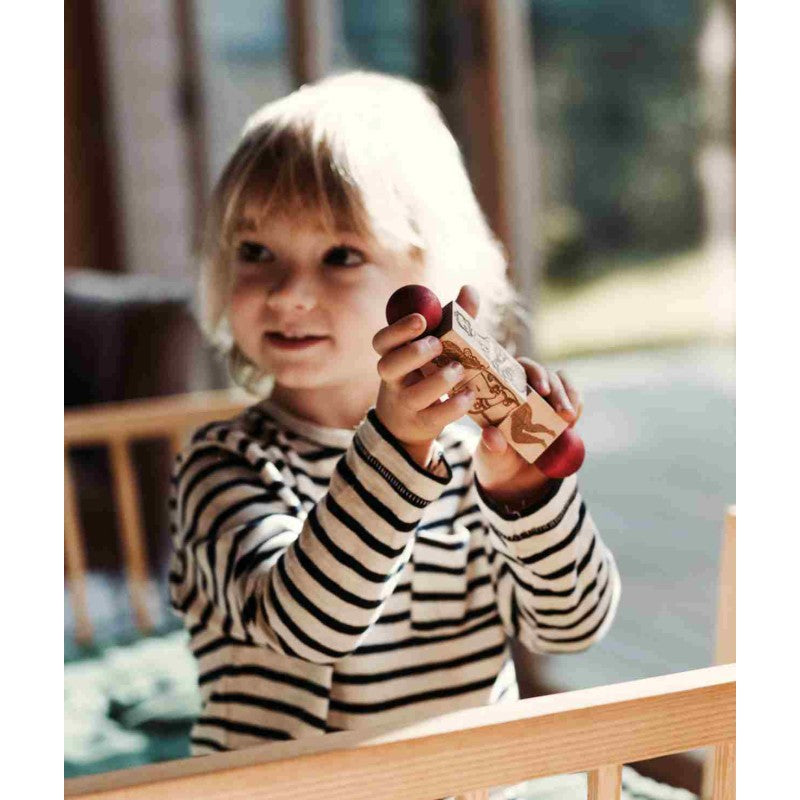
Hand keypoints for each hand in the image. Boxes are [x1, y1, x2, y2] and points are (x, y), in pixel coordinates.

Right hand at [372, 285, 478, 466]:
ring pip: (412, 395)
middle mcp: (392, 380)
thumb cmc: (425, 371)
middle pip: (388, 366)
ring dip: (437, 380)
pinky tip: (470, 394)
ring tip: (459, 369)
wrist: (409, 420)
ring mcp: (404, 403)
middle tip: (438, 344)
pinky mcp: (421, 424)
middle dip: (413, 353)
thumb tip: (469, 289)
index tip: (421, 319)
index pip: (381, 341)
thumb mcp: (436, 345)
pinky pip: (434, 417)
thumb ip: (454, 318)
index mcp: (392, 355)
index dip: (397, 330)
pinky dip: (454, 406)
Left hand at [474, 360, 583, 505]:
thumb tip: (491, 435)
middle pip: (545, 374)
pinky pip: (575, 400)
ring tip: (569, 419)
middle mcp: (526, 388)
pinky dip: (577, 407)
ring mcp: (546, 398)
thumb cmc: (497, 459)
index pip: (519, 367)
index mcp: (504, 390)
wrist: (515, 479)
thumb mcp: (491, 455)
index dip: (533, 373)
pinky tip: (572, 423)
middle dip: (557, 390)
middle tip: (563, 412)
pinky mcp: (562, 410)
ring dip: (570, 397)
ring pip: (563, 383)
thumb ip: (491, 445)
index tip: (542, 390)